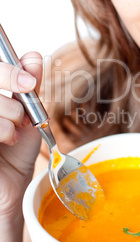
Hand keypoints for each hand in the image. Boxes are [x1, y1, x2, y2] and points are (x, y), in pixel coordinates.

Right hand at [0, 52, 42, 219]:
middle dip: (10, 79)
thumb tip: (33, 56)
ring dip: (10, 112)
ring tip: (17, 128)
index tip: (30, 79)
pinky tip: (9, 139)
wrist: (10, 185)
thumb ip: (29, 85)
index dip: (7, 68)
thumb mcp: (28, 113)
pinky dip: (4, 129)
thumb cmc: (17, 148)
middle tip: (27, 92)